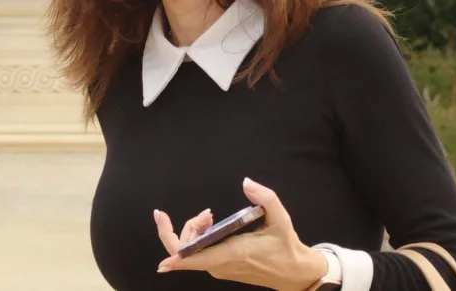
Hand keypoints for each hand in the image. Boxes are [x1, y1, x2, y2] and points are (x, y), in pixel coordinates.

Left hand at [154, 177, 326, 290]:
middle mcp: (221, 265)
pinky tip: (211, 225)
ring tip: (209, 215)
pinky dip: (199, 237)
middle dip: (187, 227)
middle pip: (186, 251)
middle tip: (206, 213)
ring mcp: (220, 268)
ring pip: (191, 252)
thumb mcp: (281, 219)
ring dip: (194, 230)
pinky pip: (199, 254)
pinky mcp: (221, 268)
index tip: (161, 261)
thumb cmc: (286, 247)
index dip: (175, 258)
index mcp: (232, 253)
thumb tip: (246, 182)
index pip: (195, 260)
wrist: (294, 273)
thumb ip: (265, 198)